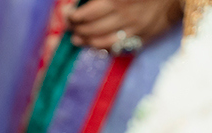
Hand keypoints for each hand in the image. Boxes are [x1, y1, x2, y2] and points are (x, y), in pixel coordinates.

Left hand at [67, 0, 182, 51]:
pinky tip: (96, 44)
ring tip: (78, 38)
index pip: (87, 13)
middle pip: (91, 29)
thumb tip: (79, 5)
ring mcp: (134, 28)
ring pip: (101, 41)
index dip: (74, 16)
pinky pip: (117, 48)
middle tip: (72, 27)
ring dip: (86, 41)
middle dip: (77, 29)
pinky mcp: (142, 37)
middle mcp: (125, 14)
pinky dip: (103, 47)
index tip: (69, 15)